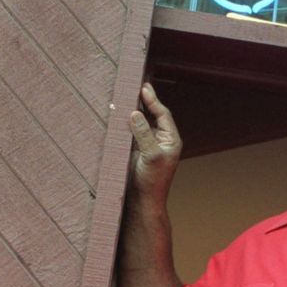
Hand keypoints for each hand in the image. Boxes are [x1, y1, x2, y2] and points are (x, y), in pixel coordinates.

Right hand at [128, 83, 181, 202]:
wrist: (141, 200)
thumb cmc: (152, 181)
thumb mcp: (151, 155)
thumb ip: (144, 134)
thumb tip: (135, 113)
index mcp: (170, 139)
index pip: (163, 114)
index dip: (153, 100)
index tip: (143, 88)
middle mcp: (159, 139)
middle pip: (151, 115)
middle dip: (142, 102)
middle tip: (132, 85)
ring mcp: (146, 144)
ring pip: (139, 122)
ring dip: (131, 111)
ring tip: (122, 96)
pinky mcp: (133, 150)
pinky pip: (129, 132)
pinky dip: (123, 123)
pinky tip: (115, 114)